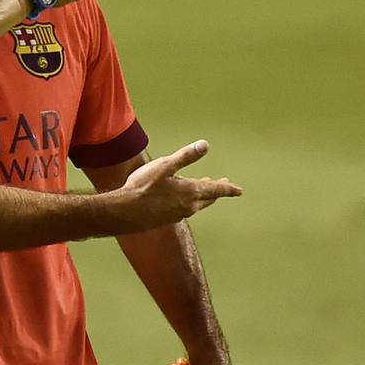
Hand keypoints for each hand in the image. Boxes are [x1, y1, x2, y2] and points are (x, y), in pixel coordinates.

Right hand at [115, 140, 241, 230]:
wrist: (125, 212)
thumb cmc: (144, 187)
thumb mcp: (165, 166)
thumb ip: (186, 156)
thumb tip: (205, 145)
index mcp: (191, 192)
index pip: (216, 190)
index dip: (228, 188)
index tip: (239, 190)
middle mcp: (188, 206)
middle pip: (208, 199)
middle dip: (217, 192)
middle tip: (224, 186)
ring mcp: (177, 214)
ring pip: (196, 205)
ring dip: (202, 197)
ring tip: (202, 190)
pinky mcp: (166, 219)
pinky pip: (184, 210)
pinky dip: (188, 202)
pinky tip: (179, 200)